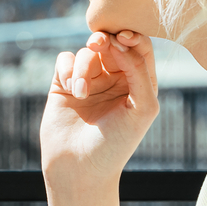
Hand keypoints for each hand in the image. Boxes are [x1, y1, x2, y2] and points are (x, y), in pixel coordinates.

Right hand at [41, 29, 158, 190]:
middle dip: (104, 40)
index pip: (139, 48)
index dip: (132, 36)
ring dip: (84, 67)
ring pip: (87, 52)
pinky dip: (68, 70)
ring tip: (82, 93)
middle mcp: (114, 79)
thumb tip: (118, 41)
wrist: (79, 169)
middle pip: (111, 43)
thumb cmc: (116, 144)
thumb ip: (139, 71)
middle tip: (98, 44)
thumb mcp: (143, 108)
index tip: (122, 38)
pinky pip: (65, 60)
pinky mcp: (63, 86)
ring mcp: (88, 81)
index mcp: (138, 83)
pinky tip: (71, 90)